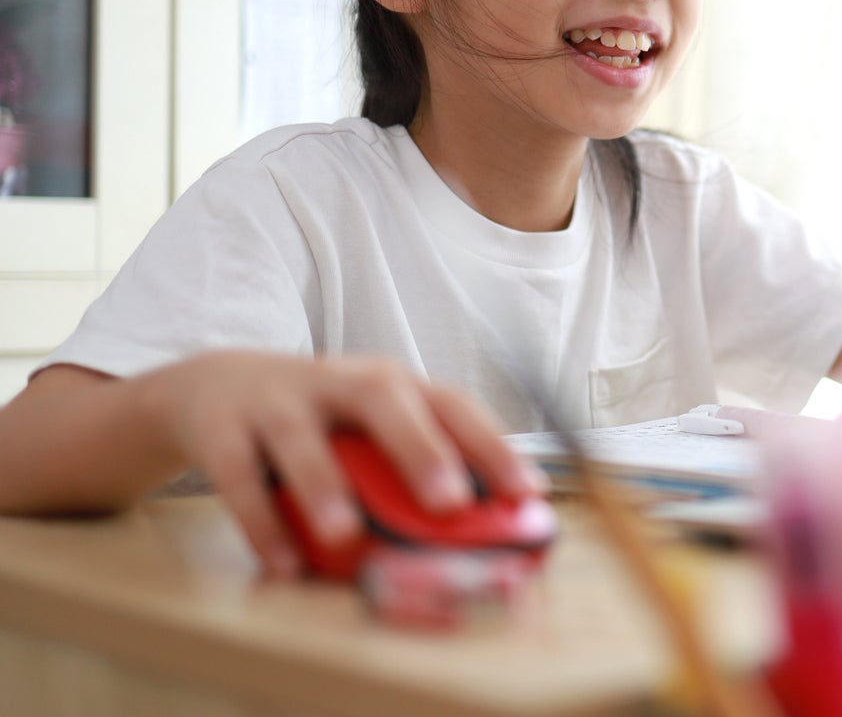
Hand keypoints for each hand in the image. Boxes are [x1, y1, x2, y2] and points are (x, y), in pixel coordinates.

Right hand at [136, 351, 543, 578]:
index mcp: (388, 383)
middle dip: (419, 450)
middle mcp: (337, 382)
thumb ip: (422, 462)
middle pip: (381, 400)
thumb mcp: (370, 426)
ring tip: (348, 539)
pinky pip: (239, 477)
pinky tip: (284, 562)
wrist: (212, 386)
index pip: (450, 403)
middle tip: (447, 502)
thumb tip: (495, 520)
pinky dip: (261, 523)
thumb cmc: (318, 418)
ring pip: (301, 440)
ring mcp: (276, 401)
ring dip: (326, 490)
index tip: (526, 492)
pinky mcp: (221, 429)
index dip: (491, 445)